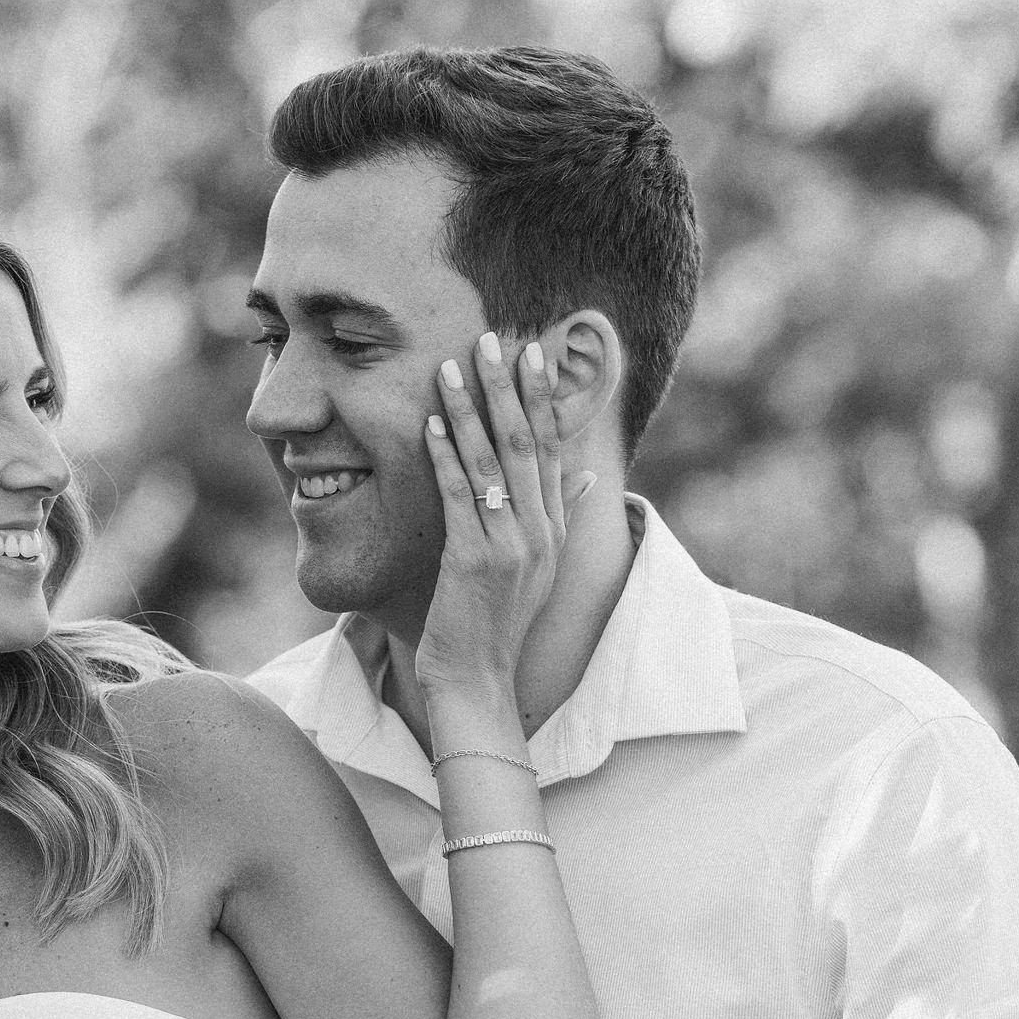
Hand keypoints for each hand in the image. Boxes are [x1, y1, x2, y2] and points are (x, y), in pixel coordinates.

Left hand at [416, 331, 565, 695]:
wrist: (478, 678)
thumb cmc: (496, 623)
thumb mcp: (537, 568)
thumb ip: (561, 518)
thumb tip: (588, 478)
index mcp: (555, 530)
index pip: (554, 450)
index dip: (542, 400)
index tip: (531, 355)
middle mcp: (539, 532)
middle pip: (527, 445)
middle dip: (507, 389)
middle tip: (490, 340)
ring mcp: (509, 546)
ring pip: (491, 463)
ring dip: (469, 411)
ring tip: (450, 367)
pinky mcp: (473, 560)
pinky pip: (459, 496)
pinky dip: (444, 456)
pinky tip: (431, 423)